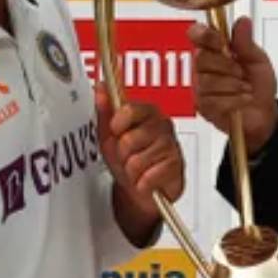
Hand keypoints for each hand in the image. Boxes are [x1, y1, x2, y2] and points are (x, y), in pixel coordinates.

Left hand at [96, 93, 181, 239]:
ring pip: (137, 161)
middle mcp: (162, 125)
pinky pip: (148, 177)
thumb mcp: (109, 136)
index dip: (117, 124)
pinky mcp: (177, 166)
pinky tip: (146, 180)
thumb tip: (100, 87)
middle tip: (128, 156)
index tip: (116, 131)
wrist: (142, 189)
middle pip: (129, 139)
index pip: (129, 109)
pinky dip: (142, 184)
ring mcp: (171, 145)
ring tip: (137, 169)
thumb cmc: (128, 160)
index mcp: (147, 112)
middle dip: (122, 154)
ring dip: (131, 171)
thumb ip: (105, 112)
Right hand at [190, 16, 277, 153]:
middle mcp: (203, 67)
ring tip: (245, 88)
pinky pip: (213, 100)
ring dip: (232, 85)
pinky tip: (242, 99)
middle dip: (226, 66)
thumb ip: (247, 43)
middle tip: (242, 72)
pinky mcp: (203, 106)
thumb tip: (242, 22)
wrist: (264, 114)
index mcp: (215, 50)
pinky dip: (233, 100)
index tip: (220, 42)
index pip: (197, 34)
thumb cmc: (259, 86)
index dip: (205, 36)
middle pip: (201, 58)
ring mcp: (201, 87)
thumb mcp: (258, 61)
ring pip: (207, 81)